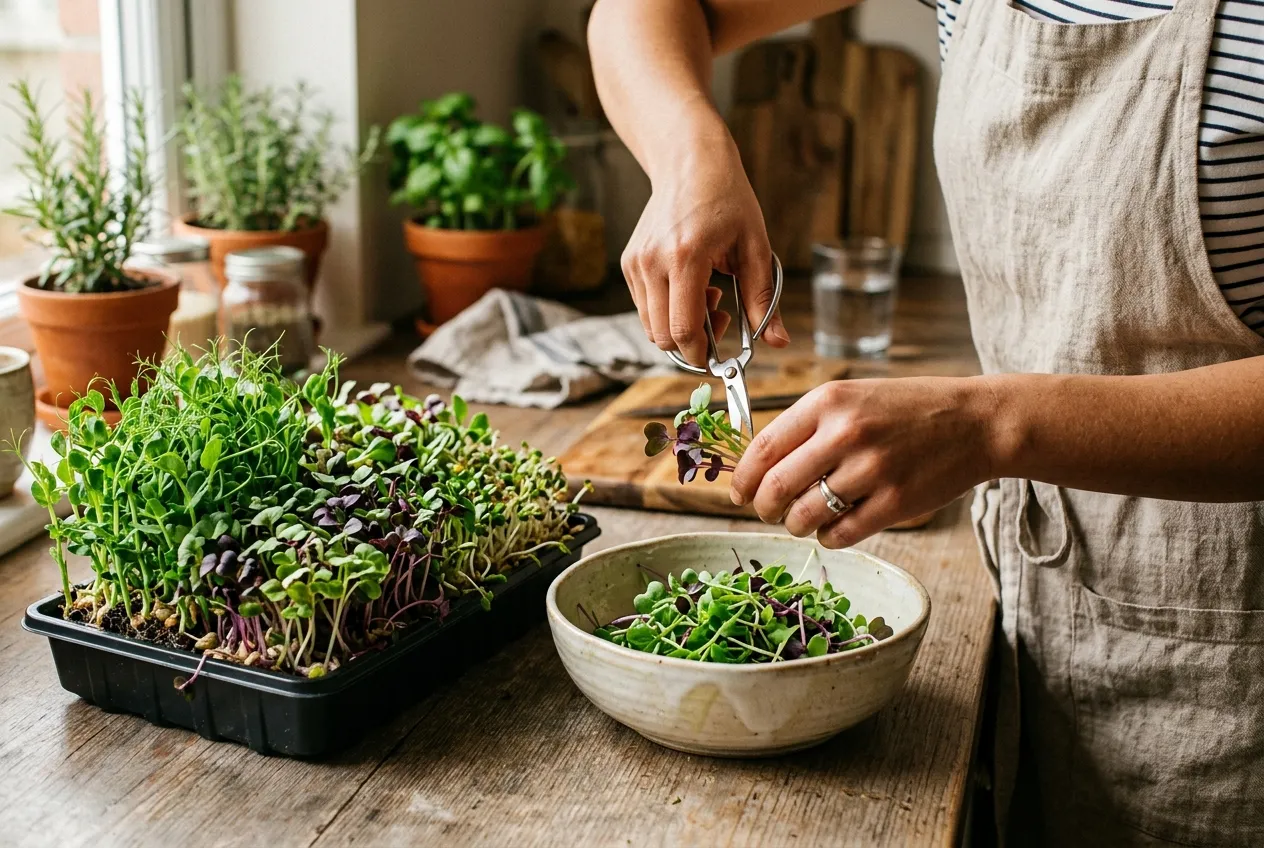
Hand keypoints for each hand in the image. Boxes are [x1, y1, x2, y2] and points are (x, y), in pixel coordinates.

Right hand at [621, 116, 789, 365]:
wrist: (690, 162)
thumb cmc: (727, 200)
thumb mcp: (755, 247)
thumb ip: (764, 299)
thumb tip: (777, 342)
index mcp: (686, 257)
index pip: (682, 329)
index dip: (701, 353)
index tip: (720, 355)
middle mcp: (653, 262)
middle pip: (662, 336)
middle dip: (691, 342)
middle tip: (719, 318)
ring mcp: (636, 263)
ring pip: (650, 326)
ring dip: (678, 326)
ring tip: (706, 295)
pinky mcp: (629, 263)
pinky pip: (644, 307)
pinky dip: (666, 310)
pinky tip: (689, 285)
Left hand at [729, 378, 997, 547]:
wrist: (976, 422)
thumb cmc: (906, 410)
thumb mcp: (852, 398)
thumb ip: (807, 426)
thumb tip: (756, 469)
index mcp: (828, 401)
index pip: (763, 447)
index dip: (743, 479)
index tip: (738, 494)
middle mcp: (846, 433)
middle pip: (776, 487)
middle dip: (763, 508)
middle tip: (767, 513)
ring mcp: (872, 469)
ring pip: (804, 516)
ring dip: (795, 525)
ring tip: (803, 520)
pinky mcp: (896, 503)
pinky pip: (840, 534)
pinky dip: (827, 537)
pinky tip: (833, 527)